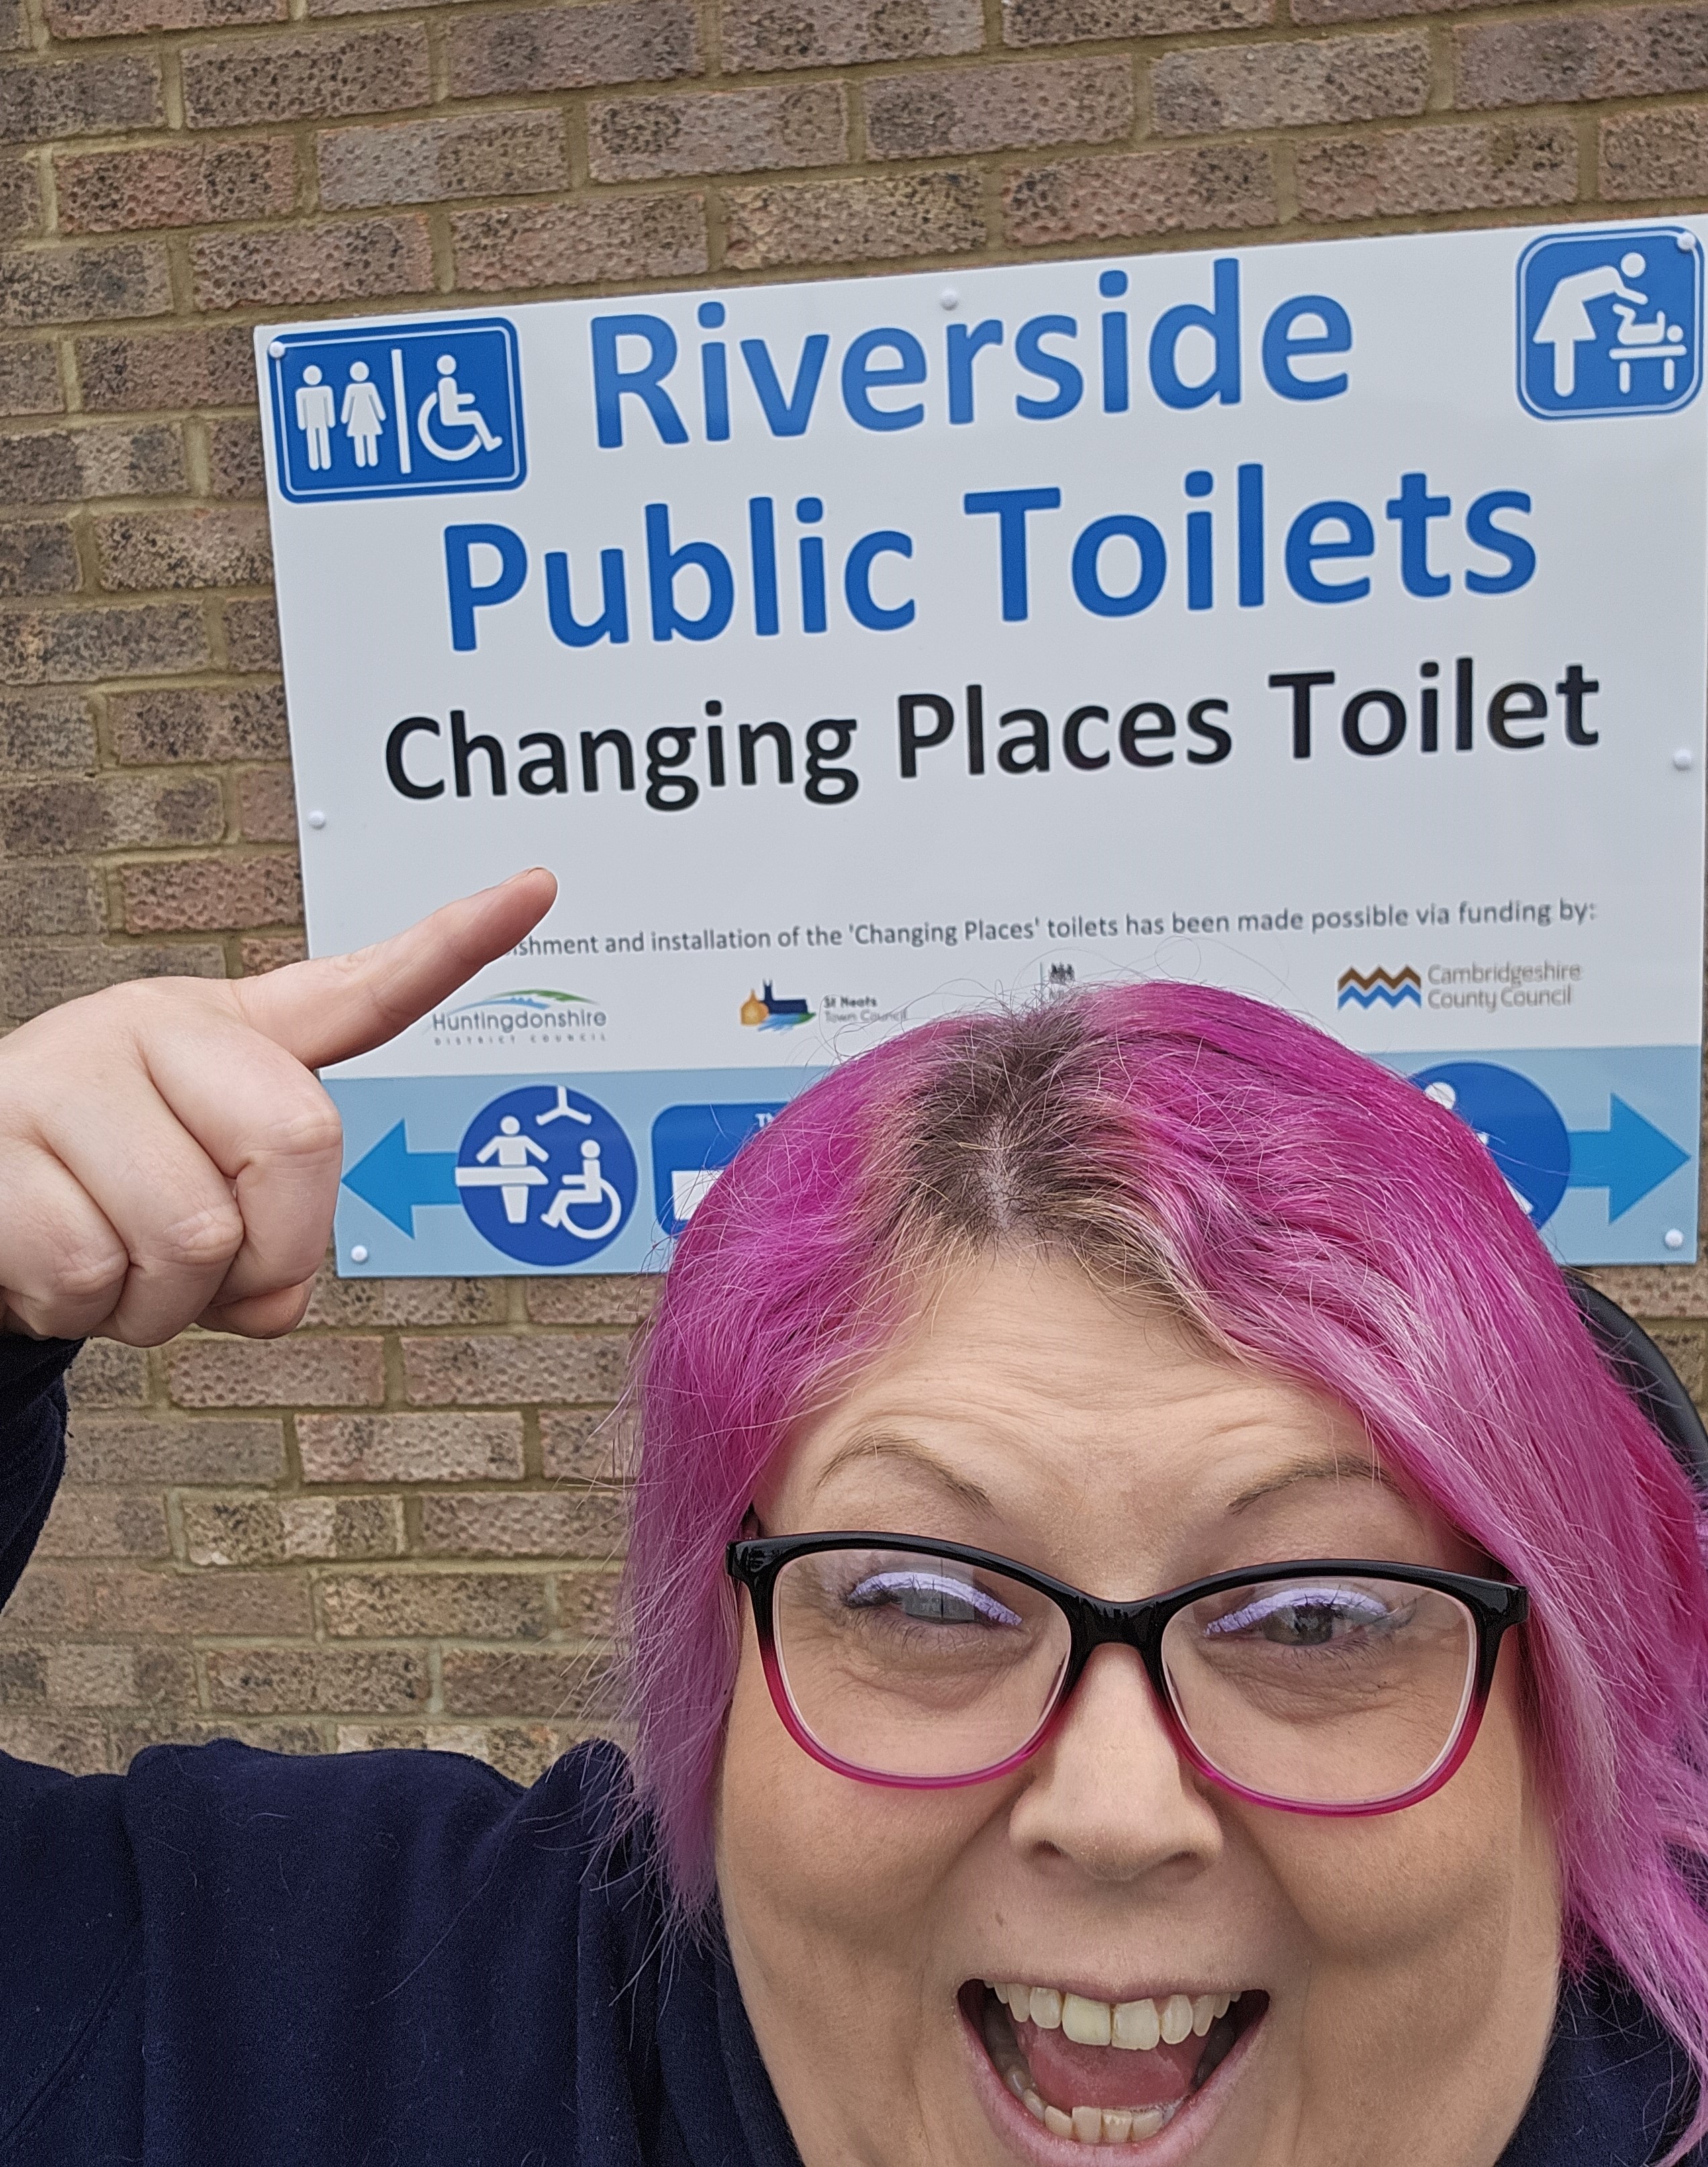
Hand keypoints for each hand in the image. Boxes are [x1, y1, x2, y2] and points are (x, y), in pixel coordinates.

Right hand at [0, 868, 555, 1344]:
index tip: (540, 888)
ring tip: (116, 1262)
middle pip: (300, 1142)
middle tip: (213, 1272)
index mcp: (229, 1035)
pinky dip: (87, 1311)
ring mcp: (69, 1073)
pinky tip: (54, 1265)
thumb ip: (277, 1231)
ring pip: (193, 1235)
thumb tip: (280, 1296)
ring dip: (165, 1302)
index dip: (455, 945)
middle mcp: (155, 1026)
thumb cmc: (105, 1199)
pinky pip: (93, 1271)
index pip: (362, 987)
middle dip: (273, 1250)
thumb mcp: (208, 1200)